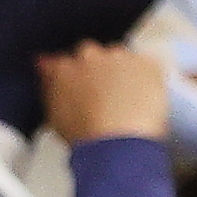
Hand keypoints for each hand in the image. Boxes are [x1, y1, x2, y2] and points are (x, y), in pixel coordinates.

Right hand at [37, 41, 169, 145]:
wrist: (118, 142)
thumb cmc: (87, 135)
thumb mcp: (55, 116)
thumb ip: (50, 87)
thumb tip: (47, 72)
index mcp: (63, 69)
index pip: (59, 62)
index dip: (68, 73)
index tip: (73, 82)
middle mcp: (90, 56)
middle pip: (91, 54)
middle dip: (96, 70)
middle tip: (101, 95)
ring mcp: (120, 58)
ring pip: (120, 57)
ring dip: (121, 72)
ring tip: (124, 100)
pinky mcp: (147, 63)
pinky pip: (148, 64)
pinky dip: (147, 77)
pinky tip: (142, 98)